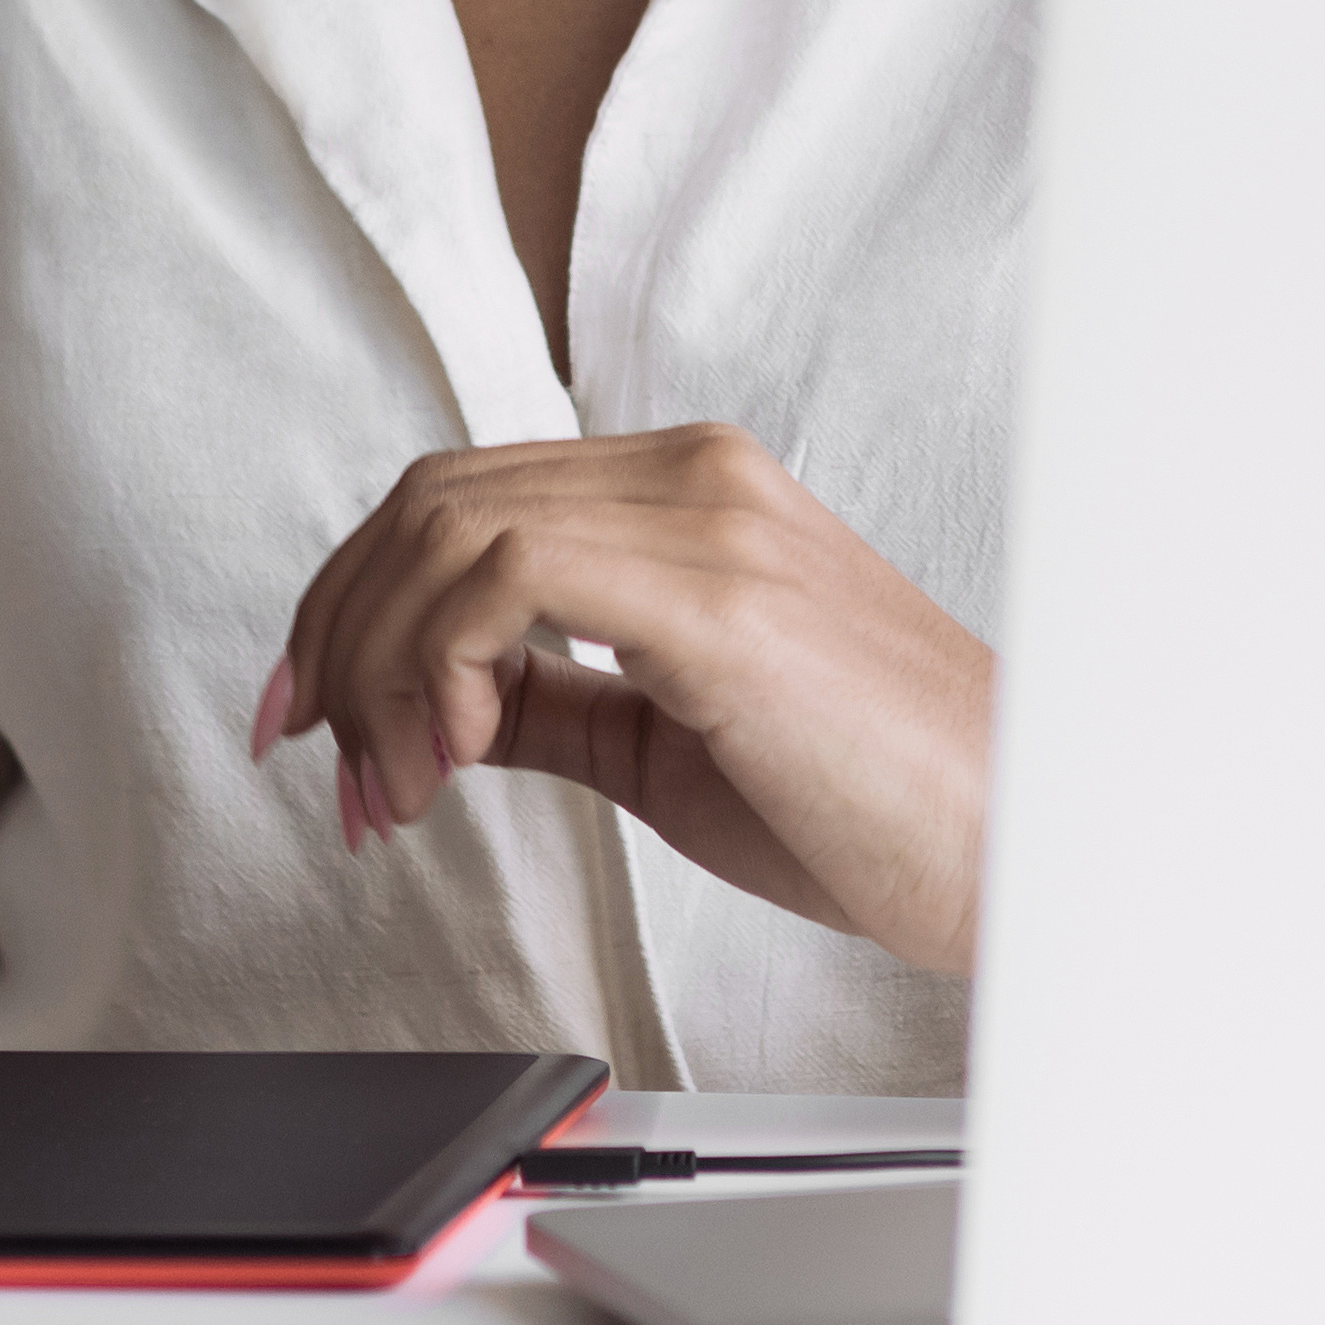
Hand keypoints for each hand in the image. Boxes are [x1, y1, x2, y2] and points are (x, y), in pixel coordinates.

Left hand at [258, 425, 992, 976]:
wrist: (1011, 846)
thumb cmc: (873, 807)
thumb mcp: (669, 748)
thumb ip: (553, 704)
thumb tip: (436, 708)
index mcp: (692, 494)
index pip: (461, 493)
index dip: (351, 602)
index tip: (313, 720)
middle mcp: (696, 478)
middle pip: (429, 497)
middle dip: (335, 637)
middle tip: (328, 766)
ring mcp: (710, 523)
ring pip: (447, 526)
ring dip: (375, 670)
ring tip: (396, 789)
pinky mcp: (718, 595)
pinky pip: (506, 575)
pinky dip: (436, 668)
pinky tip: (451, 758)